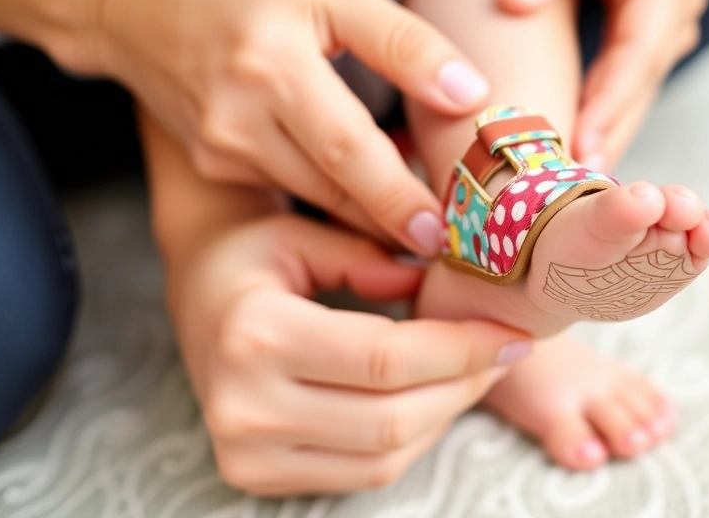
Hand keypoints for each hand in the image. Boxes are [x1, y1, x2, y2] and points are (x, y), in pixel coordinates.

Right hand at [81, 0, 490, 255]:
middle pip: (332, 186)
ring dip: (367, 212)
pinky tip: (366, 186)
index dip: (399, 196)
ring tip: (419, 220)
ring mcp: (220, 146)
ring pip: (312, 193)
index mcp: (272, 64)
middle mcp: (238, 117)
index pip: (350, 149)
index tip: (445, 232)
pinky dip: (331, 190)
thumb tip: (467, 93)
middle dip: (392, 220)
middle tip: (445, 245)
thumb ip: (400, 39)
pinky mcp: (214, 161)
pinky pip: (288, 184)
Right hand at [166, 215, 532, 494]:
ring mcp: (245, 451)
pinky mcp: (254, 475)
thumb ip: (371, 255)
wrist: (197, 302)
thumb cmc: (254, 257)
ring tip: (473, 372)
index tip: (510, 332)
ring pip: (385, 457)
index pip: (386, 358)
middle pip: (392, 417)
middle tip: (502, 351)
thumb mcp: (304, 234)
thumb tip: (437, 282)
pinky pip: (363, 473)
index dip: (461, 349)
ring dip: (444, 416)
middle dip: (464, 385)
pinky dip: (411, 440)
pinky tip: (431, 398)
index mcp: (255, 333)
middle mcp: (243, 405)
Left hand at [495, 0, 707, 168]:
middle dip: (610, 134)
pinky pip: (624, 81)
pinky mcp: (645, 33)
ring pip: (635, 90)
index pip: (637, 52)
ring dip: (608, 132)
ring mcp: (664, 23)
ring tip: (575, 183)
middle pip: (640, 83)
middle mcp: (673, 7)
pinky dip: (601, 112)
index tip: (581, 146)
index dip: (610, 103)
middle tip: (577, 189)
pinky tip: (577, 147)